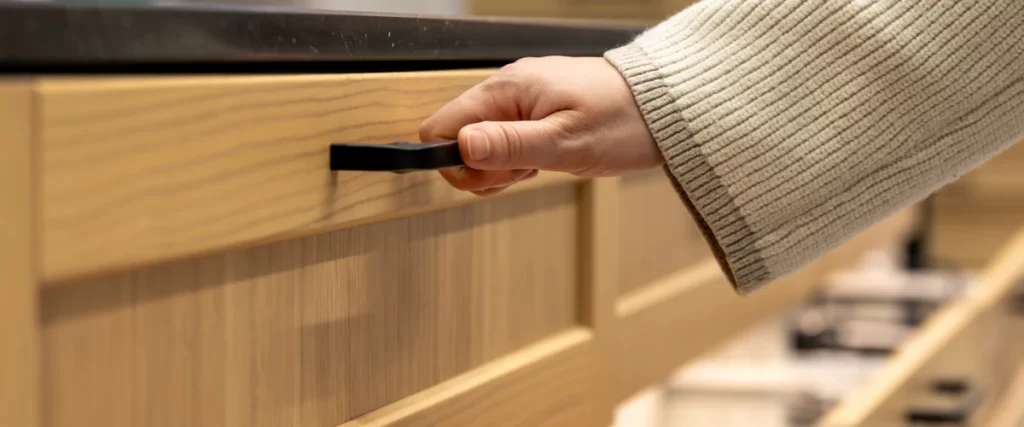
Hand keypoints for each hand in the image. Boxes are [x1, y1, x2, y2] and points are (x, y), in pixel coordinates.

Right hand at [419, 56, 663, 195]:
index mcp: (506, 90)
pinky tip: (546, 159)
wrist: (665, 109)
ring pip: (481, 144)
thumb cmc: (623, 121)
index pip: (439, 128)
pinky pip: (505, 141)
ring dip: (503, 167)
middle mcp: (507, 89)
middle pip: (457, 139)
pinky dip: (519, 159)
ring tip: (542, 164)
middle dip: (484, 169)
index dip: (456, 162)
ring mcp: (521, 99)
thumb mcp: (564, 143)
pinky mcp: (535, 111)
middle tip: (526, 171)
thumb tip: (461, 146)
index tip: (496, 173)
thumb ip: (509, 145)